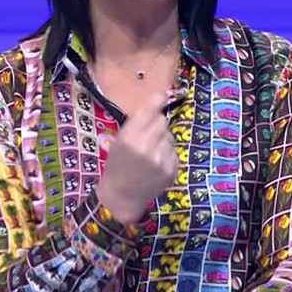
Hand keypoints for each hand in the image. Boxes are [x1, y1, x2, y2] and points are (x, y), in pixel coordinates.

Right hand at [96, 92, 176, 224]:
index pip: (149, 111)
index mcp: (129, 138)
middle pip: (162, 121)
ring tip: (151, 151)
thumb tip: (156, 106)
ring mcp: (161, 159)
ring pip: (170, 136)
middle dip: (157, 124)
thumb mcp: (119, 141)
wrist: (123, 196)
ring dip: (162, 139)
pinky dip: (167, 153)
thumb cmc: (117, 166)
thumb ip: (136, 124)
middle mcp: (147, 147)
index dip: (157, 101)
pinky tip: (156, 162)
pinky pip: (173, 151)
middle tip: (148, 134)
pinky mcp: (172, 169)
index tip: (162, 95)